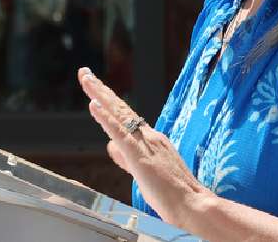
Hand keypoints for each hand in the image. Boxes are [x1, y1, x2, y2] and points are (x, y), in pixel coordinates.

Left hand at [77, 67, 213, 227]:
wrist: (192, 204)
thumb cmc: (173, 194)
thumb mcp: (147, 171)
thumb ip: (128, 158)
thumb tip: (111, 146)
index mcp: (153, 139)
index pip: (126, 116)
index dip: (110, 102)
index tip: (96, 89)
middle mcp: (150, 135)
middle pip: (120, 107)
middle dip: (100, 90)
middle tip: (84, 73)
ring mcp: (145, 143)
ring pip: (119, 114)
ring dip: (100, 95)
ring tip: (86, 79)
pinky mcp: (139, 155)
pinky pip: (119, 132)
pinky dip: (105, 118)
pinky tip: (93, 105)